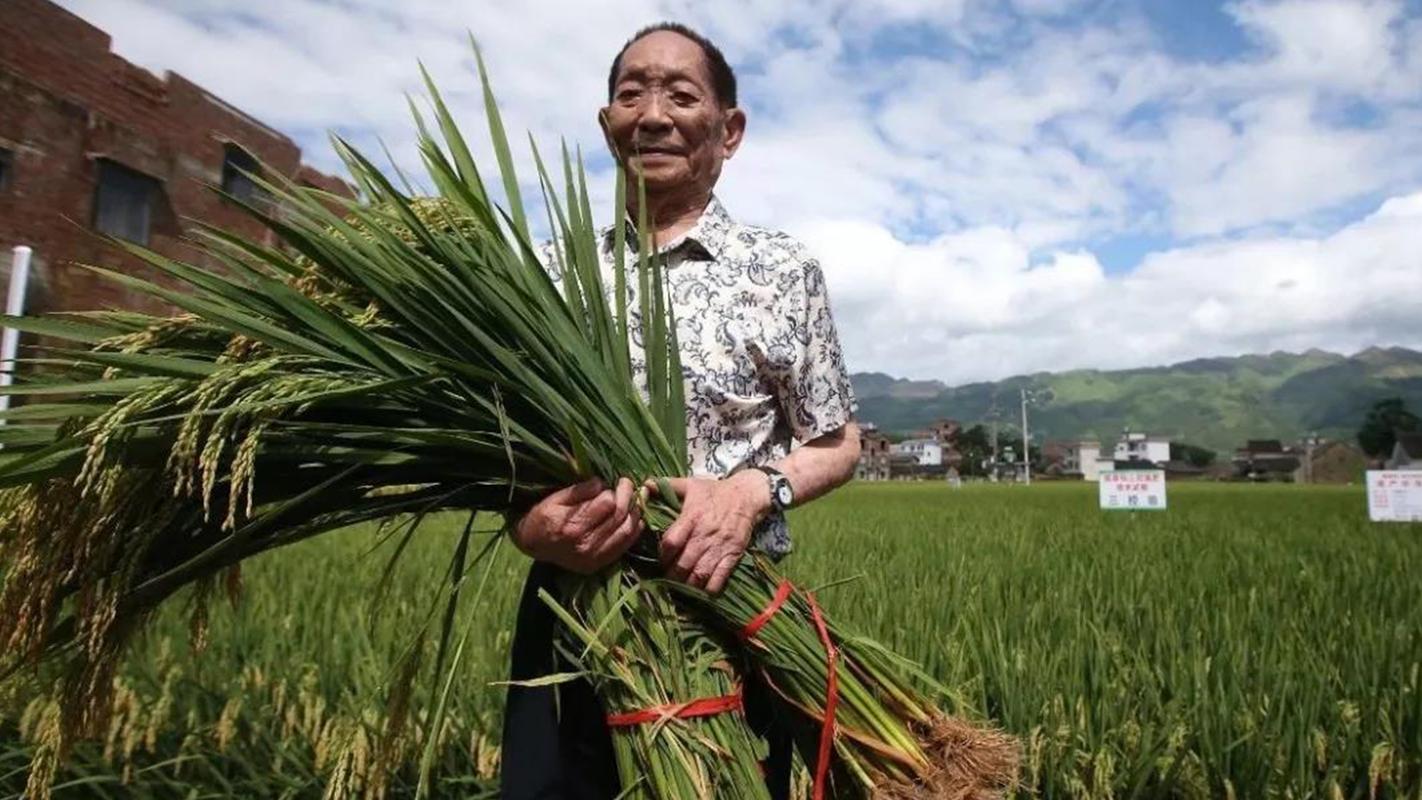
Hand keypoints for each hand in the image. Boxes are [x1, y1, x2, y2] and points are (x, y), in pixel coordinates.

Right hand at [513, 478, 642, 572]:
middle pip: (619, 517)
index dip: (613, 490)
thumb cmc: (543, 517)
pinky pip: (625, 546)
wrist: (532, 545)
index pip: (607, 503)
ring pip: (626, 531)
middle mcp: (585, 545)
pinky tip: (635, 518)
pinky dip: (634, 530)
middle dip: (628, 497)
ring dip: (635, 513)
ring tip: (633, 499)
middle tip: (627, 484)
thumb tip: (601, 483)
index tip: (614, 482)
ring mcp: (593, 558)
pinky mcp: (598, 564)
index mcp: (572, 527)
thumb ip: (579, 491)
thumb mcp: (554, 498)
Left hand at [650, 471, 771, 594]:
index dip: (663, 555)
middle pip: (683, 564)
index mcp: (692, 517)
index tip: (661, 558)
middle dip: (672, 574)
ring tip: (681, 584)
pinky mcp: (732, 555)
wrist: (747, 495)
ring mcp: (719, 547)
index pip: (671, 542)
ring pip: (699, 575)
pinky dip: (708, 589)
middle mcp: (704, 535)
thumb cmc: (715, 491)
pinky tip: (701, 589)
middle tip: (668, 576)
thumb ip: (666, 485)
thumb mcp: (691, 484)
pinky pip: (719, 579)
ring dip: (687, 584)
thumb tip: (644, 485)